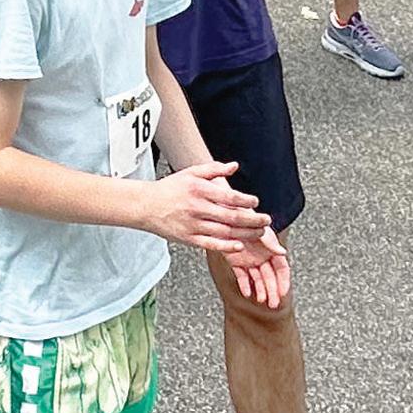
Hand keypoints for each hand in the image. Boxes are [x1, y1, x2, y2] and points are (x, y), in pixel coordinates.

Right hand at [140, 156, 273, 263]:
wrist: (146, 205)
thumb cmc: (170, 188)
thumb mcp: (191, 172)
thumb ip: (214, 169)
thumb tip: (234, 166)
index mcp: (200, 190)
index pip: (229, 196)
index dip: (246, 200)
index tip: (256, 202)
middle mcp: (198, 208)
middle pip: (231, 216)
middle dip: (252, 220)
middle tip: (266, 221)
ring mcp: (193, 225)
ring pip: (225, 232)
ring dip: (245, 233)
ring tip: (258, 233)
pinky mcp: (189, 239)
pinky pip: (211, 244)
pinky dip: (226, 246)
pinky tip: (238, 245)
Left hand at [224, 226, 292, 311]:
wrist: (228, 213)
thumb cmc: (248, 218)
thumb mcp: (261, 229)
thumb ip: (271, 243)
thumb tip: (283, 253)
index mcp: (271, 249)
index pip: (281, 268)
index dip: (283, 281)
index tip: (284, 293)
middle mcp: (261, 256)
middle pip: (269, 277)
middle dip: (272, 291)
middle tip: (273, 304)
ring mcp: (249, 260)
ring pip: (257, 279)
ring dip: (260, 290)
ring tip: (260, 300)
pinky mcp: (236, 261)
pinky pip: (241, 276)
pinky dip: (244, 285)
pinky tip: (246, 293)